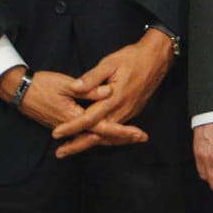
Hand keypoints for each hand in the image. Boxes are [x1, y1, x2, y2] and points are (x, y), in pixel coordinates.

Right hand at [0, 67, 146, 157]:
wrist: (19, 91)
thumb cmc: (42, 85)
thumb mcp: (66, 84)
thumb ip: (88, 88)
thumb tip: (108, 91)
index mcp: (75, 117)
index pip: (103, 128)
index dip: (122, 131)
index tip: (138, 133)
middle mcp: (72, 126)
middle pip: (101, 137)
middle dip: (121, 138)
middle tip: (141, 138)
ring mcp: (67, 127)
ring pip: (93, 136)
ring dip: (112, 138)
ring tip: (130, 138)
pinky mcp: (64, 124)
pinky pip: (85, 133)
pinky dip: (98, 135)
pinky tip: (106, 134)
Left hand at [51, 29, 174, 149]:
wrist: (156, 58)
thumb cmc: (132, 58)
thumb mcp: (110, 63)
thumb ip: (92, 77)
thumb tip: (74, 88)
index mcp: (114, 99)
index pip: (88, 119)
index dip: (71, 127)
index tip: (56, 134)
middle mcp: (122, 110)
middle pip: (98, 134)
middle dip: (78, 145)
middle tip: (59, 153)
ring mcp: (129, 113)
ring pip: (108, 135)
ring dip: (89, 143)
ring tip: (72, 149)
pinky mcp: (133, 111)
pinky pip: (116, 131)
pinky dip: (104, 138)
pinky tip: (94, 139)